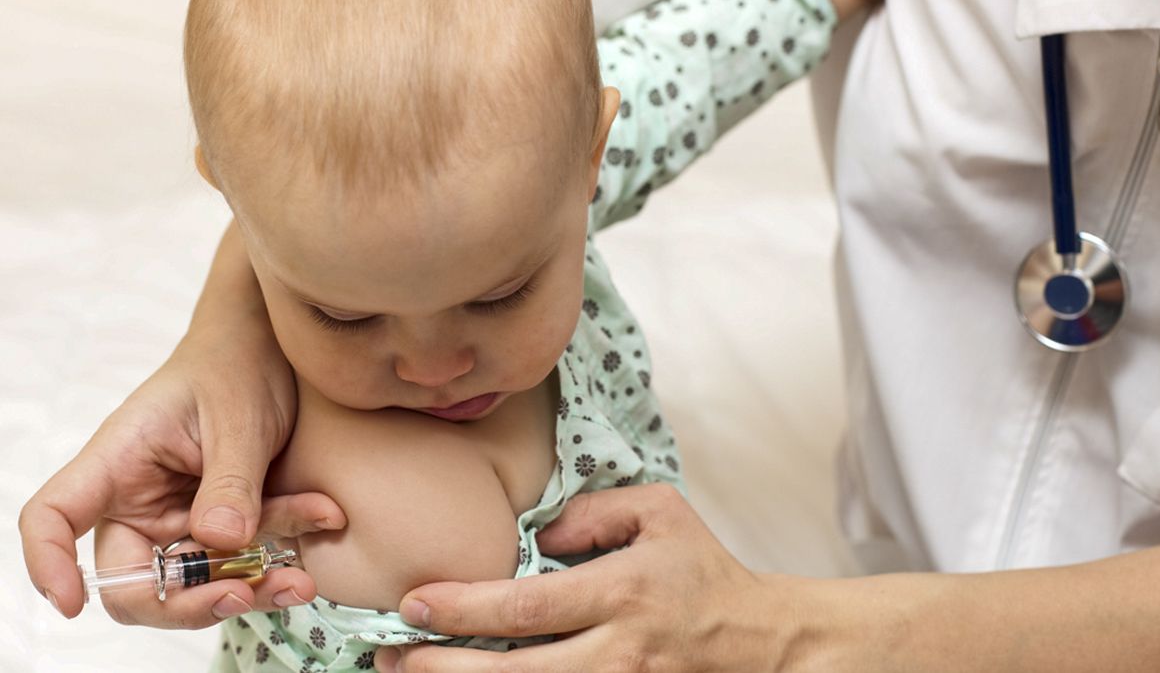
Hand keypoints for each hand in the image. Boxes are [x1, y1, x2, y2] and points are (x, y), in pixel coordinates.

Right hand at [19, 322, 345, 627]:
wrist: (276, 352)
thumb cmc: (239, 365)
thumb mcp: (239, 417)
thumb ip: (230, 479)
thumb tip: (220, 542)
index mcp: (118, 462)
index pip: (54, 516)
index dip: (48, 563)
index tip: (71, 603)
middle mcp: (139, 500)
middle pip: (134, 581)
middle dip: (189, 601)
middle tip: (244, 593)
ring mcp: (181, 518)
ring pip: (199, 582)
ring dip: (251, 585)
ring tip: (302, 578)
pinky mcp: (223, 526)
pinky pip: (245, 559)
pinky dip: (282, 554)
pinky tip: (325, 517)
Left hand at [375, 484, 805, 671]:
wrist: (762, 642)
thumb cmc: (702, 571)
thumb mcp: (660, 512)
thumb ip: (593, 511)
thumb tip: (533, 536)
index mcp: (623, 591)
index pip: (526, 606)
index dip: (463, 608)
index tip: (414, 602)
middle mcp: (618, 651)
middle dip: (442, 668)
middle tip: (389, 654)